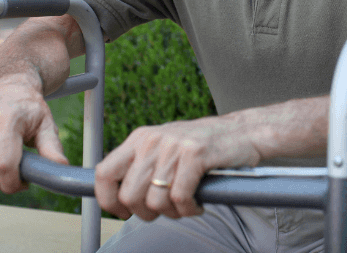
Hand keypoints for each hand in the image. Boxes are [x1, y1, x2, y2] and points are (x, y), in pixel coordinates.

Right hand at [0, 73, 68, 192]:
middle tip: (14, 170)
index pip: (3, 165)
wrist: (10, 87)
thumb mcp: (46, 125)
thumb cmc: (30, 109)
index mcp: (8, 120)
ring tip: (1, 158)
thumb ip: (52, 147)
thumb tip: (61, 165)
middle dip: (1, 181)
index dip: (12, 183)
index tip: (22, 184)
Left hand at [94, 115, 261, 221]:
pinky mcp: (195, 154)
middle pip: (129, 195)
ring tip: (185, 206)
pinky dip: (189, 209)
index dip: (108, 200)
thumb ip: (141, 166)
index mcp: (139, 139)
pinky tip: (198, 204)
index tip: (122, 212)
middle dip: (146, 213)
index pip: (104, 173)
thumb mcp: (163, 149)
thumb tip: (118, 196)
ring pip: (155, 201)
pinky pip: (180, 198)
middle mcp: (152, 140)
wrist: (242, 132)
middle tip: (165, 211)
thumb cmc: (202, 148)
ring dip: (171, 213)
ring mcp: (173, 146)